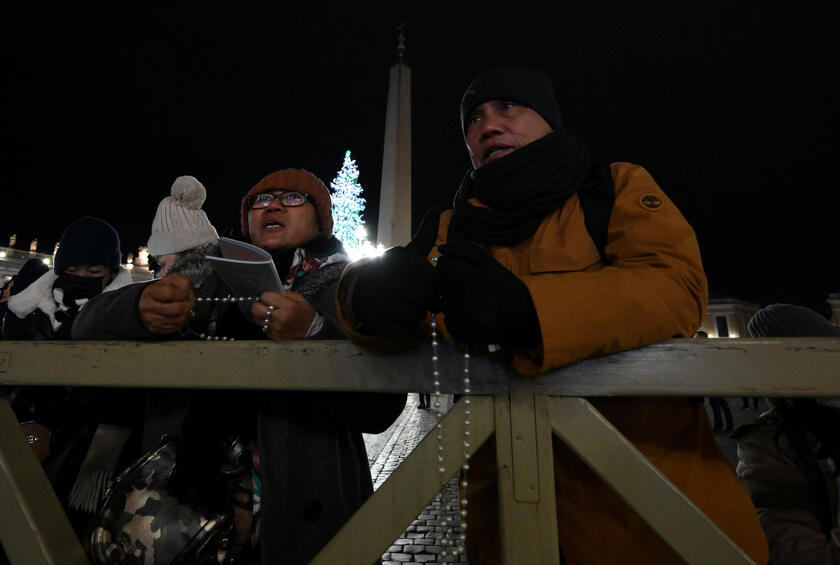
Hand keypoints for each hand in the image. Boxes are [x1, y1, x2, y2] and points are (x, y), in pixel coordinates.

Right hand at [139, 273, 194, 334]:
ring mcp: (151, 319)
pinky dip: (181, 321)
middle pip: (176, 309)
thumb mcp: (169, 280)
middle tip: (190, 302)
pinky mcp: (156, 329)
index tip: (187, 293)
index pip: (170, 293)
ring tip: (185, 308)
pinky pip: (176, 327)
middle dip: (188, 305)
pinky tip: (179, 315)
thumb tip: (188, 289)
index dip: (183, 293)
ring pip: (178, 319)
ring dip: (187, 313)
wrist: (145, 304)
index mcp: (151, 293)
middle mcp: (149, 307)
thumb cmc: (159, 292)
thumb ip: (181, 281)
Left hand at [252, 290, 314, 339]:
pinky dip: (266, 324)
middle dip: (258, 304)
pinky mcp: (275, 335)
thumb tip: (271, 292)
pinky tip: (273, 321)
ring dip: (261, 315)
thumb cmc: (305, 313)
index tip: (268, 297)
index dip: (266, 295)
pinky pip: (264, 327)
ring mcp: (277, 328)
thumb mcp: (298, 298)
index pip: (266, 297)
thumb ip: (283, 293)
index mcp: (287, 306)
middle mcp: (281, 318)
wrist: (311, 327)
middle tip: (263, 304)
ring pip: (258, 319)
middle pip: (257, 309)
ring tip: (268, 313)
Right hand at [350, 208, 439, 335]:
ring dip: (416, 312)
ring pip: (417, 314)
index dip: (432, 283)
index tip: (422, 281)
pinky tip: (393, 314)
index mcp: (397, 259)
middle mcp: (386, 276)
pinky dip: (403, 325)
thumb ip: (424, 236)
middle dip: (425, 299)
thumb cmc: (390, 273)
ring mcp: (379, 300)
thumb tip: (437, 209)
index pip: (433, 277)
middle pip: (427, 296)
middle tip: (414, 296)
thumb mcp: (406, 254)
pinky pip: (404, 328)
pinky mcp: (375, 321)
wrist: (357, 293)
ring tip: (403, 304)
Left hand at [437, 242, 539, 345]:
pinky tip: (472, 313)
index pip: (444, 265)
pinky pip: (447, 317)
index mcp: (466, 279)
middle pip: (441, 283)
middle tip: (472, 288)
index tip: (466, 271)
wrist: (522, 319)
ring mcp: (456, 318)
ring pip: (442, 300)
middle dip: (452, 282)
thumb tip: (441, 248)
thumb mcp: (490, 264)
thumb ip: (464, 251)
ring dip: (452, 298)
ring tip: (474, 301)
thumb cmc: (506, 288)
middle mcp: (458, 300)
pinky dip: (455, 313)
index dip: (454, 266)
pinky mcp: (456, 331)